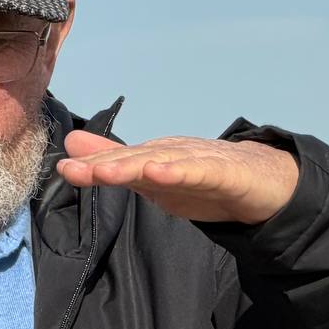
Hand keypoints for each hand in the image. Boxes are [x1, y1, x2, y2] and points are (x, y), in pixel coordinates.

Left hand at [54, 130, 297, 225]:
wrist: (267, 181)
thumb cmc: (206, 179)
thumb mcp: (156, 177)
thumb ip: (115, 164)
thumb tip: (73, 147)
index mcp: (156, 157)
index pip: (120, 162)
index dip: (92, 165)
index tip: (62, 168)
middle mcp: (174, 153)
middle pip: (135, 159)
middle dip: (103, 163)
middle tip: (71, 168)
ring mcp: (200, 161)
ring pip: (164, 162)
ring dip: (133, 165)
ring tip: (105, 172)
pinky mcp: (226, 173)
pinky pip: (201, 171)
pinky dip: (179, 171)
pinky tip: (159, 173)